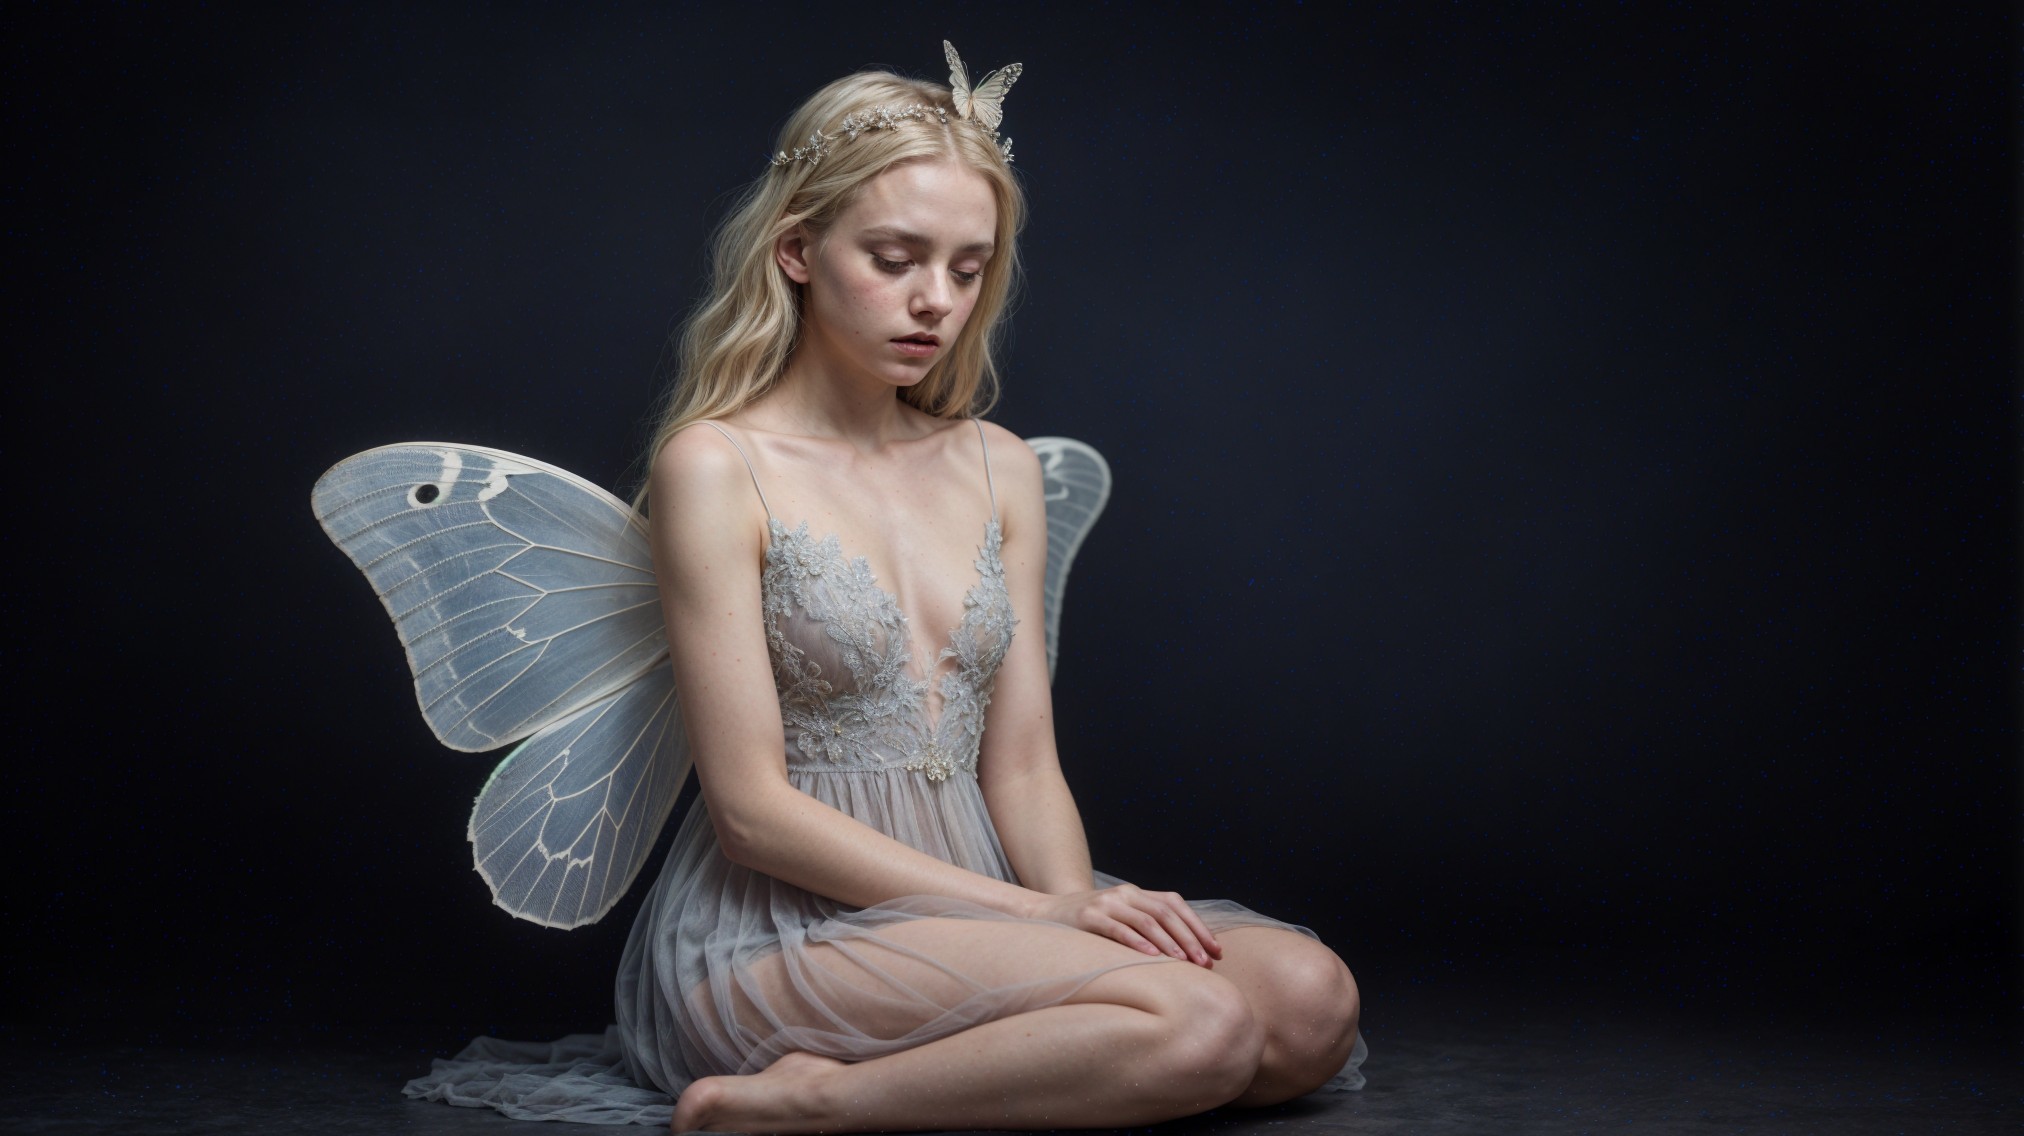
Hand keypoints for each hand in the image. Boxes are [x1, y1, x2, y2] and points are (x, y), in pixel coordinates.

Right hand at [1023, 884, 1222, 965]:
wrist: (1044, 913)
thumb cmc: (1088, 925)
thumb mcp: (1119, 919)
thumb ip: (1145, 926)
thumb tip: (1186, 954)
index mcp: (1135, 893)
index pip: (1174, 904)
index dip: (1198, 926)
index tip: (1216, 951)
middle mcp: (1124, 894)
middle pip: (1165, 913)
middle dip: (1189, 938)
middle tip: (1205, 962)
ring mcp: (1105, 903)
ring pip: (1146, 920)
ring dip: (1169, 942)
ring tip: (1184, 962)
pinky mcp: (1087, 917)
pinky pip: (1118, 929)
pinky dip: (1137, 942)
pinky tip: (1152, 957)